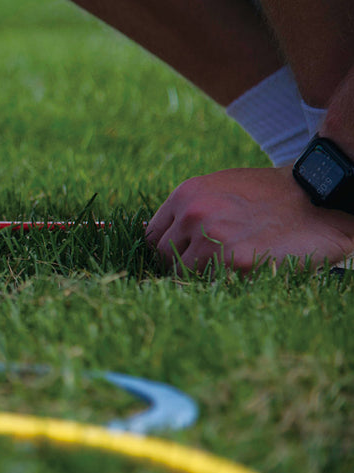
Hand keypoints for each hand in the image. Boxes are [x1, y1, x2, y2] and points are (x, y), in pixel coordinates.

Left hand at [145, 166, 353, 273]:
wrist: (320, 196)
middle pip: (163, 257)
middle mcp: (192, 214)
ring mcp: (210, 238)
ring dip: (203, 277)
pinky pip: (212, 284)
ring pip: (184, 275)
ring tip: (231, 267)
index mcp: (186, 195)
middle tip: (209, 265)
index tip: (181, 257)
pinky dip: (225, 283)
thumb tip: (167, 235)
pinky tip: (246, 271)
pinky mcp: (234, 261)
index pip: (152, 236)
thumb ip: (193, 208)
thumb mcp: (222, 188)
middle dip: (182, 264)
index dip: (167, 250)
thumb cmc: (273, 195)